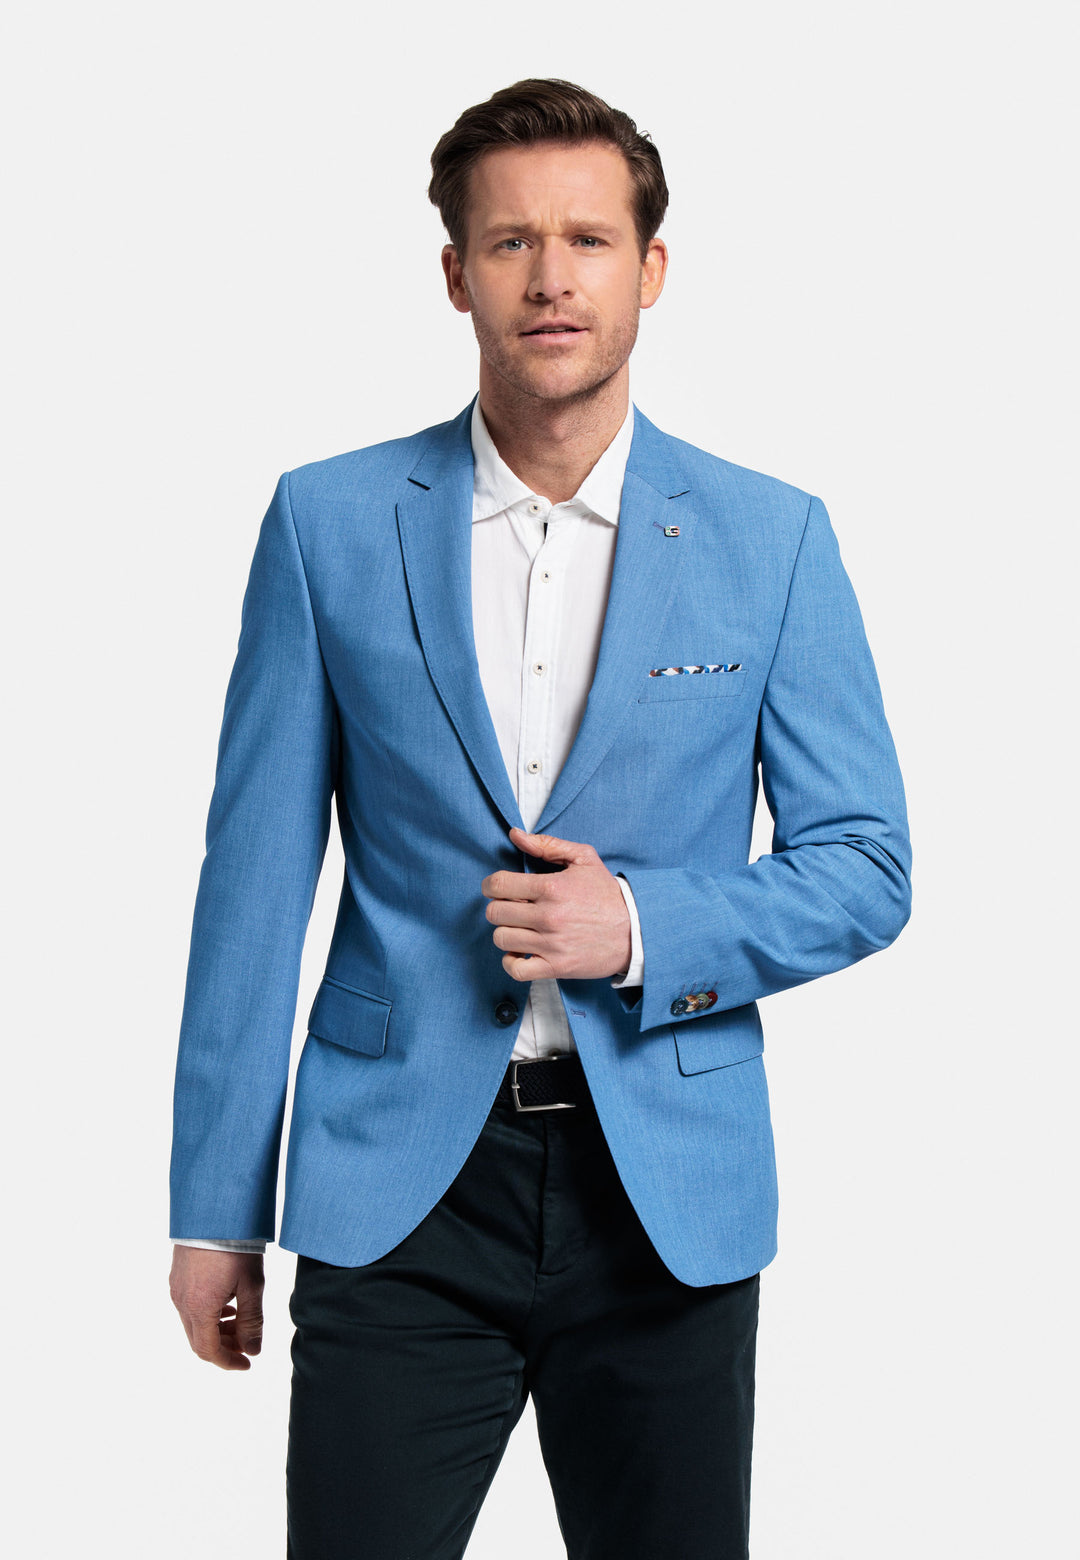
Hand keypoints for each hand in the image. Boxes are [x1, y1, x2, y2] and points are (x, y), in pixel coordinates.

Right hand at [169, 1246, 264, 1370]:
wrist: (213, 1209)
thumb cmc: (235, 1244)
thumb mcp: (252, 1284)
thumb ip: (252, 1321)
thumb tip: (253, 1350)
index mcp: (199, 1308)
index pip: (208, 1351)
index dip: (228, 1362)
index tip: (247, 1363)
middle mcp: (181, 1301)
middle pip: (198, 1340)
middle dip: (223, 1347)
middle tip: (246, 1344)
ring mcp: (176, 1288)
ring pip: (193, 1323)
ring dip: (216, 1329)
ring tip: (239, 1321)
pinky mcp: (177, 1275)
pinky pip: (189, 1306)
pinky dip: (207, 1313)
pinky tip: (226, 1303)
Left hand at [481, 827, 631, 981]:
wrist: (636, 930)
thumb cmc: (607, 894)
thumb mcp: (583, 859)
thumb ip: (547, 845)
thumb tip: (515, 835)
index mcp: (552, 887)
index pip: (498, 884)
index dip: (491, 885)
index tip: (496, 888)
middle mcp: (548, 916)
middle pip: (495, 912)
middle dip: (498, 907)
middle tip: (511, 907)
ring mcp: (551, 944)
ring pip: (501, 938)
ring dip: (505, 932)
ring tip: (518, 928)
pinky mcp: (557, 967)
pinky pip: (516, 969)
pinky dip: (511, 962)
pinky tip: (519, 952)